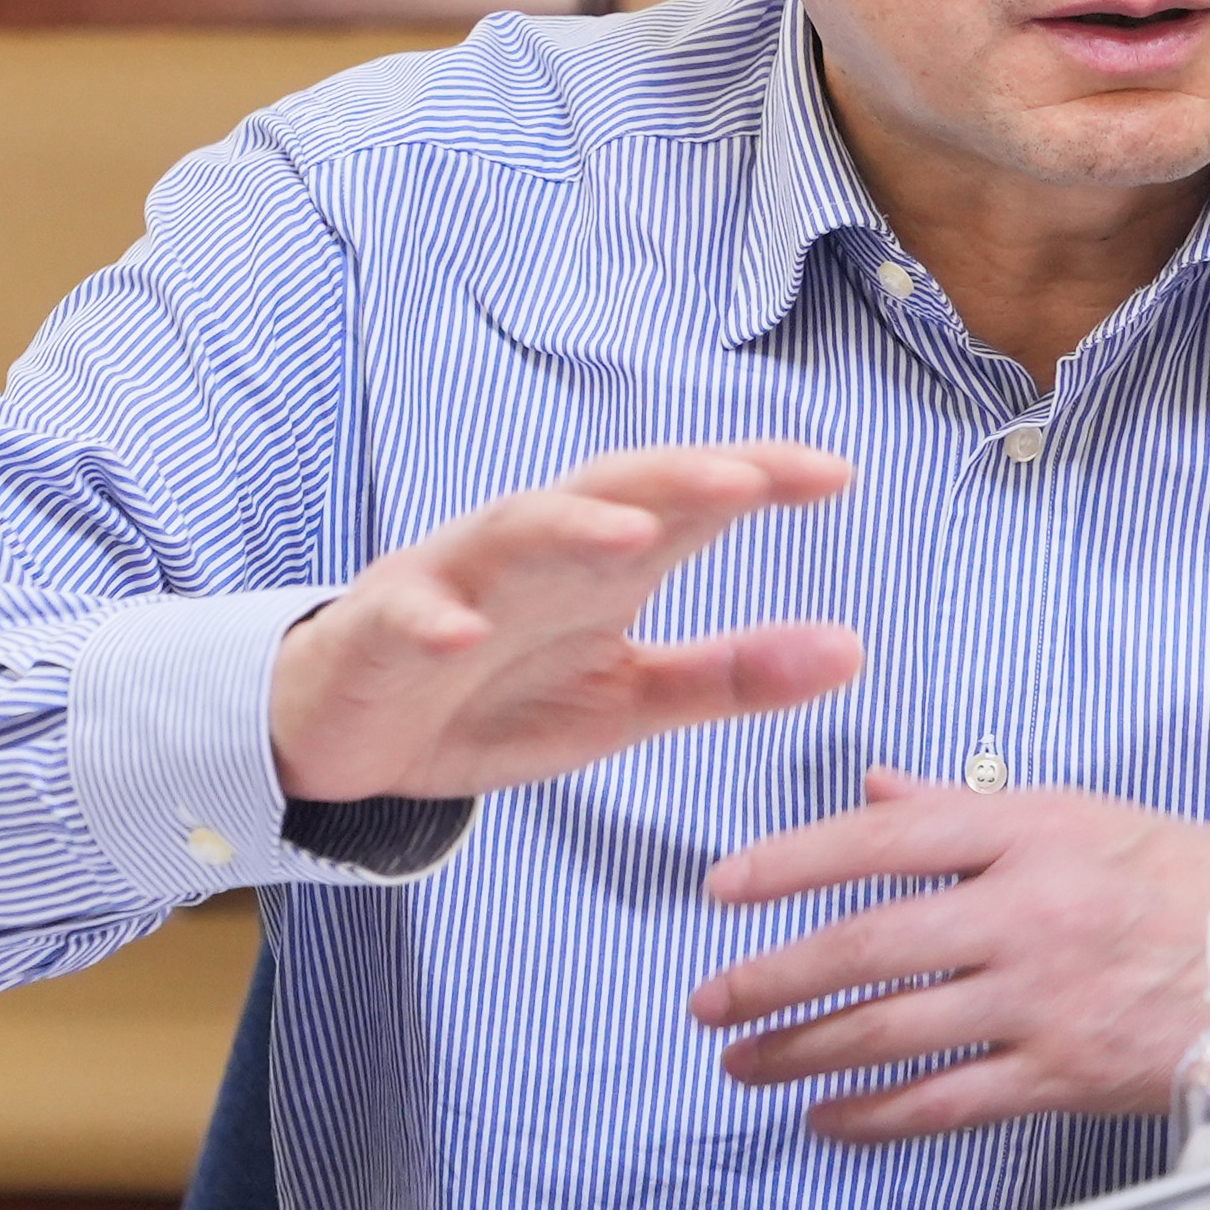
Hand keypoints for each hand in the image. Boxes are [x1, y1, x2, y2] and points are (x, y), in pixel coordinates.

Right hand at [267, 441, 859, 801]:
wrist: (357, 733)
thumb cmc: (498, 696)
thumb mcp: (629, 699)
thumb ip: (732, 675)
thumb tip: (852, 649)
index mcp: (603, 563)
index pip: (688, 502)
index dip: (757, 480)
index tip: (837, 475)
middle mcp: (535, 552)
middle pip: (610, 491)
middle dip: (677, 479)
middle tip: (747, 479)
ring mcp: (455, 582)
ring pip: (514, 530)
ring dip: (572, 527)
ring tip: (634, 535)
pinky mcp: (383, 629)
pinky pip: (407, 616)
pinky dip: (432, 619)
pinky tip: (459, 635)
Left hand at [687, 769, 1209, 1139]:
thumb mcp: (1092, 815)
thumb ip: (972, 809)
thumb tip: (878, 791)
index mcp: (1034, 829)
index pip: (883, 836)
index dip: (791, 863)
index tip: (726, 887)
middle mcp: (1031, 910)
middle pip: (868, 942)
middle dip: (771, 975)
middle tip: (710, 998)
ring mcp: (1047, 998)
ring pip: (892, 1029)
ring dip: (801, 1050)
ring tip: (743, 1061)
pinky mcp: (1067, 1074)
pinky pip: (946, 1103)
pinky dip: (875, 1116)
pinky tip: (830, 1117)